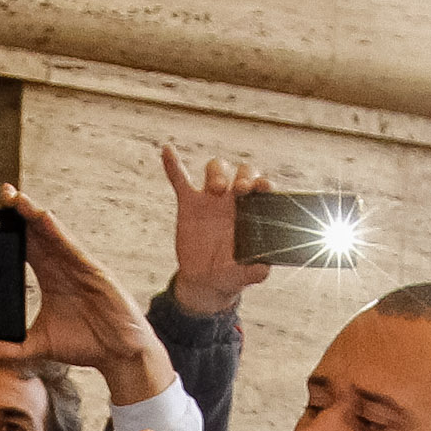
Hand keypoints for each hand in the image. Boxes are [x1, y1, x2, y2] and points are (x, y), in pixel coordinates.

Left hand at [0, 185, 171, 405]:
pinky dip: (58, 232)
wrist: (119, 355)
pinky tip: (44, 217)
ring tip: (16, 198)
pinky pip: (73, 248)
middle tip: (1, 193)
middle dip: (20, 213)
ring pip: (54, 235)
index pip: (25, 248)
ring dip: (35, 215)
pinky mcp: (94, 272)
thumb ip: (16, 347)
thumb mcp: (42, 345)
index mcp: (50, 277)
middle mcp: (63, 266)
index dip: (10, 231)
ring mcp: (79, 267)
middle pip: (37, 233)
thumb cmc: (87, 344)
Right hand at [160, 147, 275, 316]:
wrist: (204, 280)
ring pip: (216, 168)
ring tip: (216, 189)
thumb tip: (263, 269)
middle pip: (242, 171)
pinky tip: (167, 150)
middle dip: (243, 175)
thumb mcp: (243, 275)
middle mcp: (234, 200)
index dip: (263, 183)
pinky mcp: (189, 204)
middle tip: (240, 191)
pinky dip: (173, 165)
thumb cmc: (230, 273)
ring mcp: (211, 199)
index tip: (262, 187)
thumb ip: (255, 272)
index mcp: (252, 212)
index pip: (261, 188)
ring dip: (217, 173)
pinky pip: (180, 179)